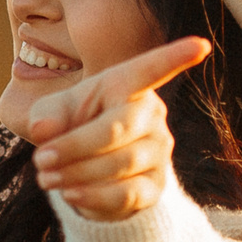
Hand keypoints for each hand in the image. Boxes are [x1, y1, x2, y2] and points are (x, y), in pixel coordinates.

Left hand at [25, 36, 211, 222]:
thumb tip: (44, 130)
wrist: (84, 169)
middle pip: (117, 129)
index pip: (151, 70)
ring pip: (119, 163)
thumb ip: (47, 115)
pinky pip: (126, 194)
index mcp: (126, 86)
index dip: (175, 57)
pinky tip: (69, 195)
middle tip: (40, 158)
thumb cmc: (72, 125)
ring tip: (46, 177)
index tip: (201, 45)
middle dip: (74, 145)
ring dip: (77, 173)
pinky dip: (93, 196)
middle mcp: (150, 116)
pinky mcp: (154, 186)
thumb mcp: (53, 113)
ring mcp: (158, 151)